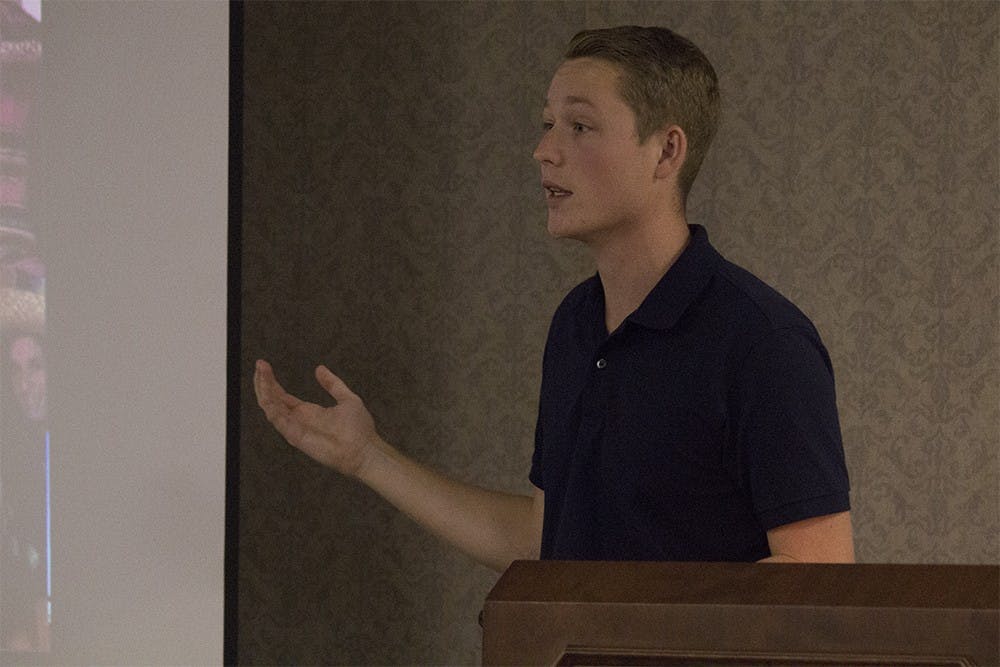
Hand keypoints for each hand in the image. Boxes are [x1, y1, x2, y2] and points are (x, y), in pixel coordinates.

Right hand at [253, 359, 379, 476]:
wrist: (365, 449)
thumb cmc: (359, 430)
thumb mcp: (346, 398)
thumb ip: (333, 384)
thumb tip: (320, 368)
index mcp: (308, 412)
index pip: (282, 396)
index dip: (271, 382)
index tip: (264, 365)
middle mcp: (299, 420)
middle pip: (273, 400)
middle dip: (264, 383)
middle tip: (259, 364)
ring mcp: (296, 428)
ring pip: (272, 409)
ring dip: (264, 391)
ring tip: (260, 374)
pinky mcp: (296, 437)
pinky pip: (279, 421)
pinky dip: (271, 407)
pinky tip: (267, 394)